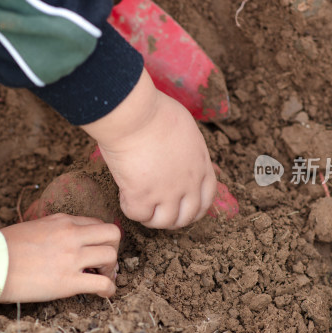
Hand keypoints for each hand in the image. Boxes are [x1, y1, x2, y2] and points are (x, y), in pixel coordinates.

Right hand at [0, 213, 119, 302]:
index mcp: (62, 221)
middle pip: (113, 234)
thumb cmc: (5, 247)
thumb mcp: (34, 227)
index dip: (100, 239)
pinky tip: (104, 294)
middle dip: (113, 249)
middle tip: (103, 263)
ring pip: (111, 256)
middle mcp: (71, 235)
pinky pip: (103, 284)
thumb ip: (54, 230)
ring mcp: (71, 258)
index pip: (96, 223)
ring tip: (101, 277)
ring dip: (111, 269)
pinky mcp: (68, 282)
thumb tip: (64, 240)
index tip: (95, 251)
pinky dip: (109, 290)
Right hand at [81, 69, 216, 228]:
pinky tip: (124, 196)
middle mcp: (188, 183)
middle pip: (187, 216)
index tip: (184, 209)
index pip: (207, 197)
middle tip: (158, 212)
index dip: (196, 208)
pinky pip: (137, 214)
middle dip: (173, 219)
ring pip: (163, 222)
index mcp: (200, 165)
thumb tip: (175, 150)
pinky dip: (130, 209)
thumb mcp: (185, 128)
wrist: (134, 115)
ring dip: (152, 218)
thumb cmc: (155, 111)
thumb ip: (186, 146)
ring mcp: (166, 192)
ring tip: (140, 206)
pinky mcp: (142, 195)